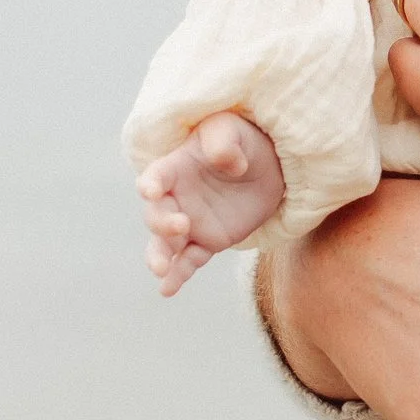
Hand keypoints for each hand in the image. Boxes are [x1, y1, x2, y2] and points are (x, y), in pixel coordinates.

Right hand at [139, 111, 284, 295]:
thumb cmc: (243, 139)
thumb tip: (229, 163)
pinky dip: (177, 276)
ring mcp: (189, 223)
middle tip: (182, 225)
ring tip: (160, 270)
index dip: (151, 183)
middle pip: (156, 214)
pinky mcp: (206, 242)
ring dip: (159, 256)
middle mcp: (175, 198)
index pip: (156, 176)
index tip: (150, 189)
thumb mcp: (234, 129)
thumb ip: (225, 141)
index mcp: (176, 167)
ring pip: (165, 244)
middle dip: (163, 223)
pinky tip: (167, 290)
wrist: (269, 167)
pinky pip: (188, 262)